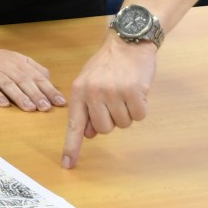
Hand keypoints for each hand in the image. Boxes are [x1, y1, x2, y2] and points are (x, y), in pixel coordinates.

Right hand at [0, 39, 66, 111]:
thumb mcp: (18, 60)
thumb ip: (34, 69)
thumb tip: (50, 82)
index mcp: (20, 63)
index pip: (38, 77)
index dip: (49, 89)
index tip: (60, 102)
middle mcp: (9, 67)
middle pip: (24, 81)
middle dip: (37, 94)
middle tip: (46, 107)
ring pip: (8, 84)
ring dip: (20, 96)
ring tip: (29, 108)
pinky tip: (3, 104)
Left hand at [60, 37, 157, 168]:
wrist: (128, 42)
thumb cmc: (107, 65)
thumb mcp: (89, 82)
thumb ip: (86, 107)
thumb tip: (88, 133)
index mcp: (79, 92)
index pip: (73, 125)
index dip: (71, 146)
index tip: (67, 164)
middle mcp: (94, 93)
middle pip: (104, 129)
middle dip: (111, 120)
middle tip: (114, 99)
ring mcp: (114, 92)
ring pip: (123, 124)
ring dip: (127, 112)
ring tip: (124, 91)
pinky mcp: (134, 92)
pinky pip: (139, 116)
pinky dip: (141, 107)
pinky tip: (137, 91)